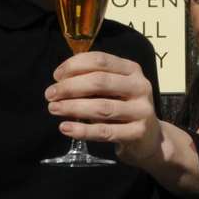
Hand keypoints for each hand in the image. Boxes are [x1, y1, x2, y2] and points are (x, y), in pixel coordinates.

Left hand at [46, 52, 161, 167]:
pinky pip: (105, 132)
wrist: (149, 138)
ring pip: (102, 107)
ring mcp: (141, 110)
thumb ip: (92, 81)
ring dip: (73, 107)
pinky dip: (82, 130)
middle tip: (50, 94)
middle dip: (70, 87)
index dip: (74, 65)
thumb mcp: (114, 88)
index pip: (100, 60)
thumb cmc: (124, 107)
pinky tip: (65, 127)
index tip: (56, 76)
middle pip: (100, 81)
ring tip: (53, 109)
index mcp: (132, 70)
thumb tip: (60, 80)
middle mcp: (140, 86)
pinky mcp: (137, 133)